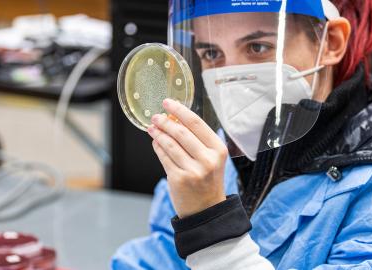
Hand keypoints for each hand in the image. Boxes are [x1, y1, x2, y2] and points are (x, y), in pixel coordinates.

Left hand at [148, 99, 227, 217]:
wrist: (207, 210)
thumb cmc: (208, 181)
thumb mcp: (211, 159)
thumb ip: (197, 140)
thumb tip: (174, 119)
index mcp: (218, 150)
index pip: (197, 123)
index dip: (180, 110)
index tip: (168, 103)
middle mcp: (208, 159)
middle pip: (181, 132)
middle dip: (165, 121)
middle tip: (156, 116)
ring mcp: (193, 170)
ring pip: (170, 144)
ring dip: (158, 133)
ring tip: (152, 127)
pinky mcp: (179, 179)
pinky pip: (164, 157)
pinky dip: (157, 147)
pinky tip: (155, 142)